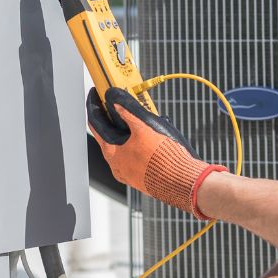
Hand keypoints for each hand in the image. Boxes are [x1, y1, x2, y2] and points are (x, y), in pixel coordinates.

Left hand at [86, 87, 227, 218]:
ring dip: (127, 132)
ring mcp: (129, 173)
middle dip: (113, 119)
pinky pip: (134, 157)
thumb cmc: (164, 160)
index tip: (96, 95)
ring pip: (123, 147)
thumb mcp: (144, 130)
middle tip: (118, 104)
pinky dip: (137, 145)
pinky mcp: (142, 177)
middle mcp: (117, 166)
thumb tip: (116, 101)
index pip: (96, 125)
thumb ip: (129, 114)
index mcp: (112, 154)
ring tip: (139, 120)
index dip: (95, 107)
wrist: (182, 182)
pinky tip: (149, 138)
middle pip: (108, 136)